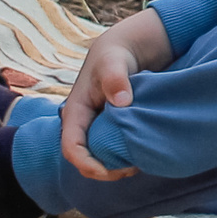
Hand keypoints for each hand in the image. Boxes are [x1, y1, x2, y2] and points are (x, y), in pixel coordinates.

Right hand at [59, 10, 170, 181]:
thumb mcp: (114, 61)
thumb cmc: (116, 52)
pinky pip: (115, 146)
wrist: (129, 46)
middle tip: (132, 169)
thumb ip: (115, 78)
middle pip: (86, 158)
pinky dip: (126, 154)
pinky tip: (144, 151)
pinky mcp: (113, 125)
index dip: (87, 164)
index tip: (110, 171)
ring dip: (116, 164)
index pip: (72, 147)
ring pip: (101, 155)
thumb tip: (121, 101)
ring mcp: (98, 125)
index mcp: (76, 112)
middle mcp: (84, 123)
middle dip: (105, 170)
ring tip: (140, 162)